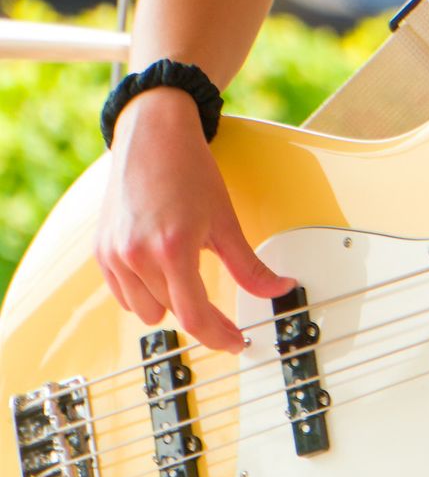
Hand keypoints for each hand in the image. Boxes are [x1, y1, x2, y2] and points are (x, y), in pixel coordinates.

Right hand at [95, 87, 295, 353]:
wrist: (154, 135)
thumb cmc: (189, 170)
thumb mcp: (226, 220)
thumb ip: (249, 265)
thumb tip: (278, 288)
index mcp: (173, 249)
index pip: (196, 316)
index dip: (219, 336)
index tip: (235, 341)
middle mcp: (138, 256)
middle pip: (174, 313)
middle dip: (198, 306)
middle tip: (215, 291)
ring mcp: (115, 255)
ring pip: (146, 310)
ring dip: (168, 299)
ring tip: (180, 265)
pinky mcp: (100, 252)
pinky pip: (123, 295)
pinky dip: (143, 289)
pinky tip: (157, 263)